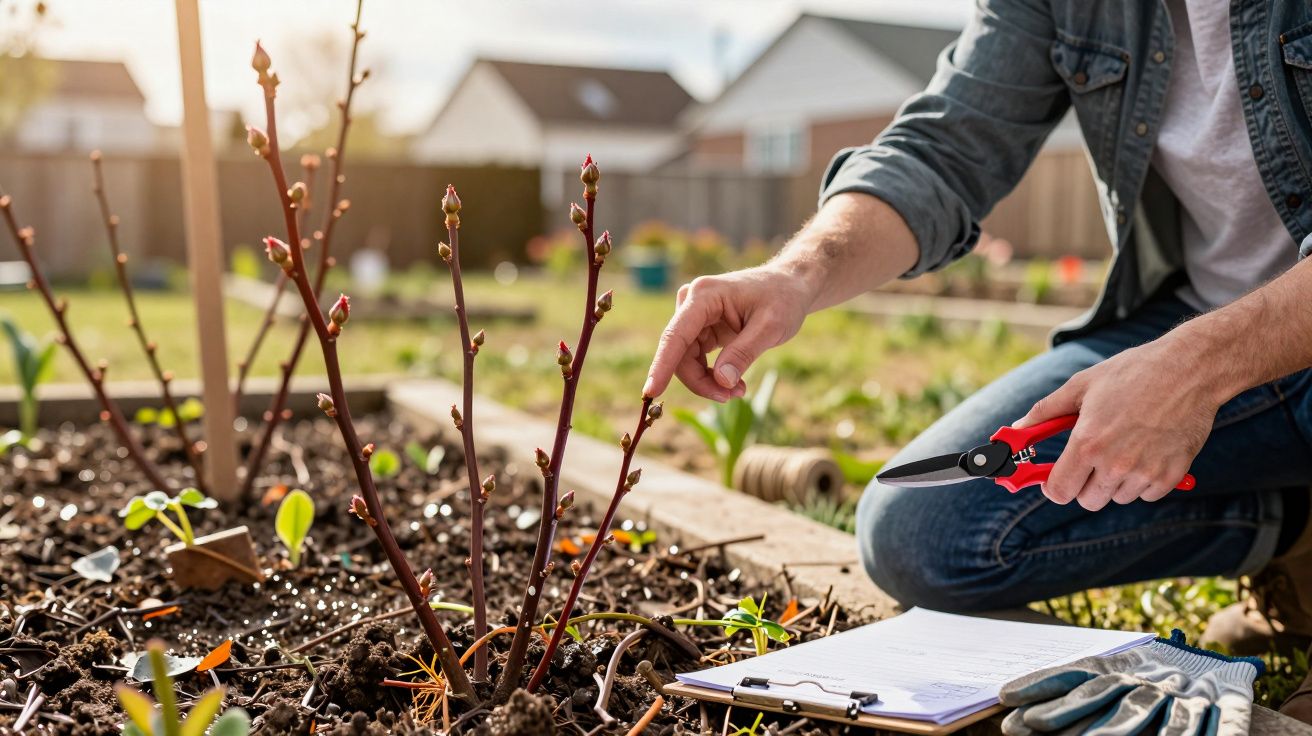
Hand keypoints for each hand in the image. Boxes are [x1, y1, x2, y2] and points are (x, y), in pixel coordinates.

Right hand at [643, 266, 813, 400]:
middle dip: (701, 381)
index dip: (662, 365)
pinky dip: (712, 376)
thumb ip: (744, 353)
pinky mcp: (701, 329)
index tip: (650, 391)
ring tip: (739, 391)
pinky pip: (695, 359)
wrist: (790, 286)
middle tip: (732, 396)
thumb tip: (720, 382)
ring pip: (685, 361)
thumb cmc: (783, 299)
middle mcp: (692, 303)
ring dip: (708, 382)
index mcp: (704, 295)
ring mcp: (694, 316)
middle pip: (680, 354)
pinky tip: (734, 383)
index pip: (676, 335)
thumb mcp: (771, 327)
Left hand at [1000, 631, 1257, 734]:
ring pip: (1143, 713)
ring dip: (1109, 729)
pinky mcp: (1226, 705)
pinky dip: (1195, 734)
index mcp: (1125, 666)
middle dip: (1062, 709)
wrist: (1222, 666)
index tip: (1003, 696)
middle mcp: (1150, 677)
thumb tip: (1012, 699)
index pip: (1078, 672)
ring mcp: (1186, 694)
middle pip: (1102, 693)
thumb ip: (1076, 685)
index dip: (1043, 682)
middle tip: (1026, 725)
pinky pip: (1208, 726)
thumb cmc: (1158, 673)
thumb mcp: (1119, 672)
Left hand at [1014, 333, 1217, 509]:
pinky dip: (1143, 480)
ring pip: (1118, 497)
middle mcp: (1115, 464)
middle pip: (1088, 500)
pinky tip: (1146, 451)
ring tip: (1124, 445)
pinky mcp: (1171, 475)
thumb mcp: (1081, 385)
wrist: (1189, 370)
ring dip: (1115, 481)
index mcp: (1087, 444)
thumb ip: (1045, 412)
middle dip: (1084, 484)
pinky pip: (1146, 494)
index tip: (1054, 479)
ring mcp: (1145, 472)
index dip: (1053, 487)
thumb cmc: (1133, 373)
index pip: (1059, 491)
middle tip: (1091, 458)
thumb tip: (1018, 429)